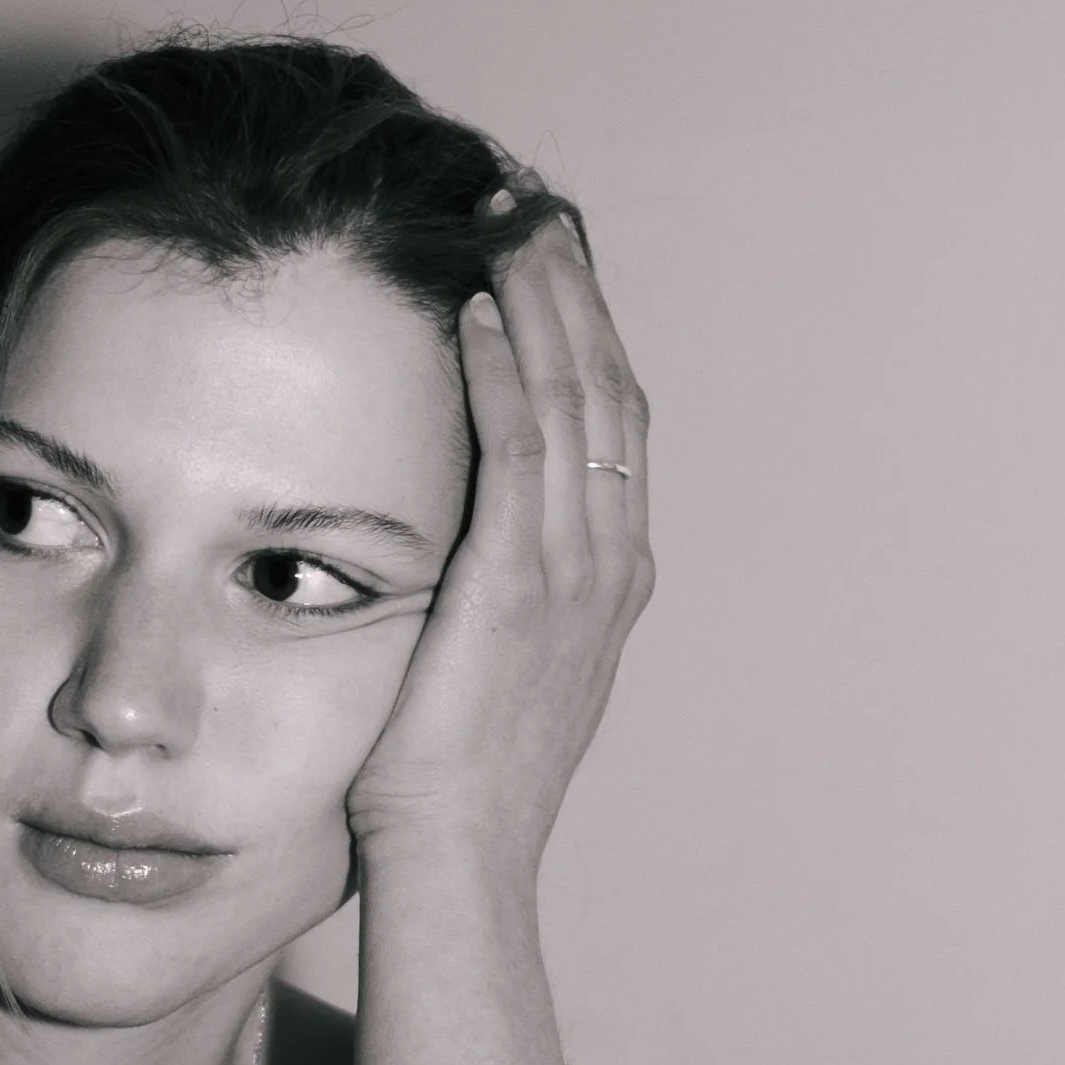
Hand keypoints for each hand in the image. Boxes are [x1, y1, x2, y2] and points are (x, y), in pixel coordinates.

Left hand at [347, 212, 652, 875]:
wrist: (459, 857)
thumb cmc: (452, 776)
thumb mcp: (496, 660)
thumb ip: (499, 585)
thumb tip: (456, 535)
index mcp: (612, 575)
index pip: (612, 421)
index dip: (584, 331)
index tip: (545, 259)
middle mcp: (612, 562)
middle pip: (608, 388)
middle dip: (571, 290)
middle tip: (530, 208)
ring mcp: (577, 572)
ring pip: (575, 400)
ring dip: (541, 303)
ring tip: (506, 225)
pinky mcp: (521, 582)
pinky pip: (522, 450)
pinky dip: (504, 370)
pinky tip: (476, 311)